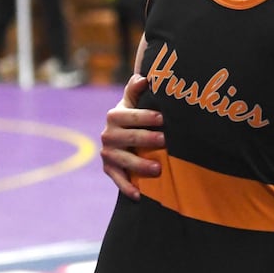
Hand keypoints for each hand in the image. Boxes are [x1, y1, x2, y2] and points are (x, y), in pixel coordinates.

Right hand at [100, 75, 164, 199]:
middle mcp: (108, 135)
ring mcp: (108, 153)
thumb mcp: (134, 102)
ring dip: (139, 165)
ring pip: (122, 160)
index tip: (162, 118)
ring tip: (159, 168)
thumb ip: (135, 90)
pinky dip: (127, 187)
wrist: (124, 135)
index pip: (128, 116)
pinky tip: (139, 195)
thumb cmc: (136, 115)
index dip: (144, 116)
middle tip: (165, 141)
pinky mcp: (109, 169)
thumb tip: (143, 77)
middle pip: (127, 138)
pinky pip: (117, 179)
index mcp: (115, 116)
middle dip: (146, 139)